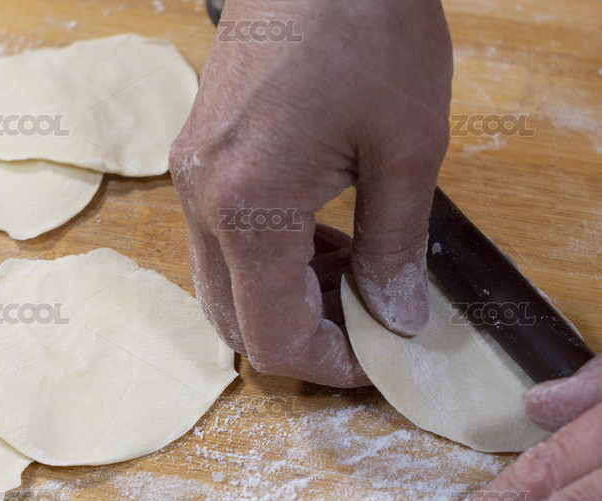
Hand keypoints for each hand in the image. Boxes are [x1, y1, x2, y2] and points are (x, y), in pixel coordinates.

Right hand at [170, 0, 452, 386]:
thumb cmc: (370, 28)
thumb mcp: (409, 147)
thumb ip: (396, 247)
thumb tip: (397, 319)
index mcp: (249, 205)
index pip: (274, 334)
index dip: (330, 365)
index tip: (381, 359)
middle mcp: (202, 199)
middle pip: (234, 322)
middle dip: (303, 339)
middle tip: (368, 329)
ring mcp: (191, 176)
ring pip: (223, 285)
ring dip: (285, 301)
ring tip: (355, 279)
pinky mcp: (198, 155)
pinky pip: (223, 240)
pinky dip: (269, 262)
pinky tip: (324, 239)